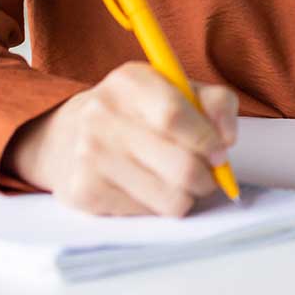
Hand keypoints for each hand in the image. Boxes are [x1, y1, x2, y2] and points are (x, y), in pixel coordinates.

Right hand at [2, 61, 238, 216]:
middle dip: (208, 177)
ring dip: (188, 195)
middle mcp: (102, 115)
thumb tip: (227, 139)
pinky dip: (159, 205)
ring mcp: (89, 156)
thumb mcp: (176, 90)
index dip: (207, 139)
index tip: (221, 151)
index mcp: (130, 81)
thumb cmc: (138, 113)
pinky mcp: (84, 192)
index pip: (175, 114)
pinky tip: (150, 188)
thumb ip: (215, 103)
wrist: (67, 137)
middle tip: (210, 175)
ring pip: (169, 197)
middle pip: (179, 164)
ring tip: (183, 183)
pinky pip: (146, 213)